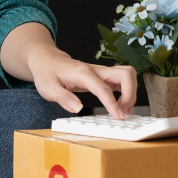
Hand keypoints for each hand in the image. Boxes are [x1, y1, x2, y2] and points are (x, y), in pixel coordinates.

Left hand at [0, 22, 135, 118]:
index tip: (119, 118)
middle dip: (130, 95)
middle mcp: (95, 70)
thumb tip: (78, 108)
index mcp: (82, 73)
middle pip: (125, 74)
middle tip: (122, 112)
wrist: (46, 59)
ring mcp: (101, 72)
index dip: (113, 103)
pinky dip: (127, 92)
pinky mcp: (103, 76)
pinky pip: (123, 80)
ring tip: (122, 110)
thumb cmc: (46, 73)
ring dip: (131, 93)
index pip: (103, 88)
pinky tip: (119, 104)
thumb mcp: (47, 88)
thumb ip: (62, 98)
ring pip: (127, 75)